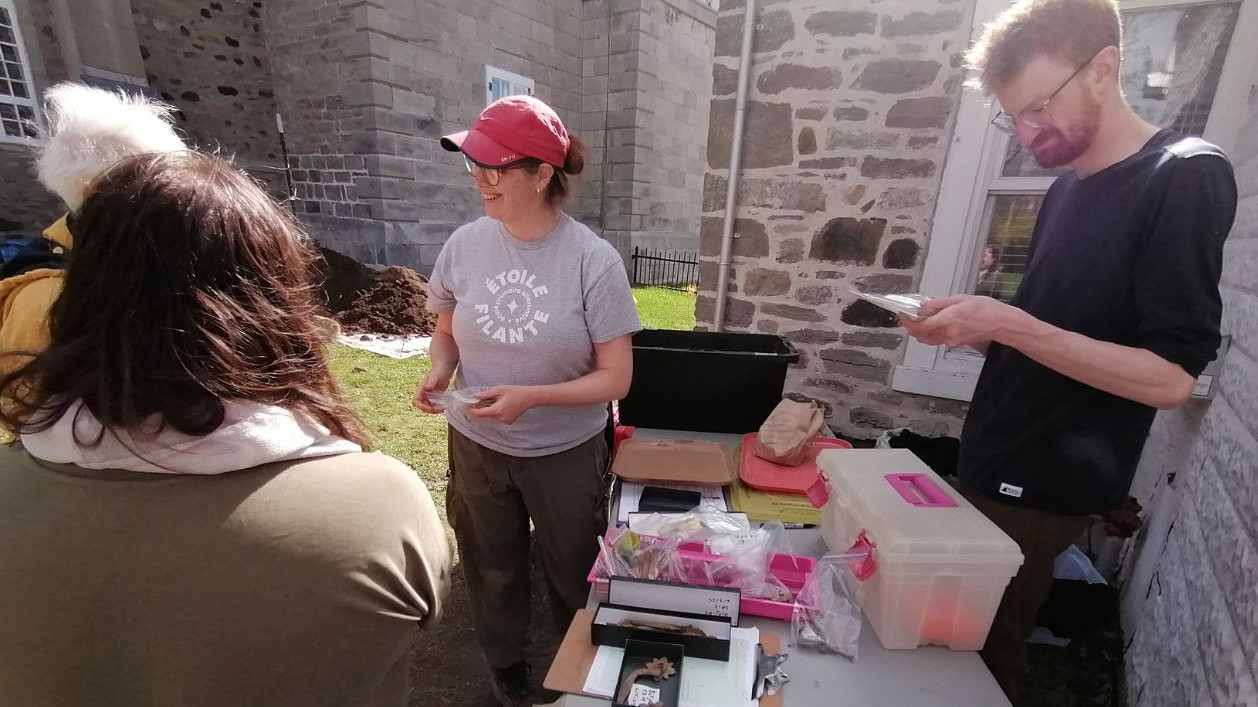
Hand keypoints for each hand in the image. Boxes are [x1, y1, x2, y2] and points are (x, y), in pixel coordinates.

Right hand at [412, 368, 453, 413]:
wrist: (443, 370)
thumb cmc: (438, 371)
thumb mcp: (435, 376)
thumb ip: (431, 383)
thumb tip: (426, 389)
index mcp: (420, 390)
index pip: (416, 402)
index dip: (422, 407)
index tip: (431, 408)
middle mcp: (423, 394)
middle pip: (422, 407)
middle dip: (430, 410)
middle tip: (440, 409)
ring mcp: (428, 396)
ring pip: (428, 408)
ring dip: (434, 410)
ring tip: (443, 408)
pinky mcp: (433, 398)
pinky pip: (433, 406)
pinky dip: (438, 408)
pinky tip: (444, 406)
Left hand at [468, 385, 538, 424]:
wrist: (530, 397)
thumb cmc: (516, 392)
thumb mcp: (500, 390)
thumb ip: (486, 394)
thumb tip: (475, 396)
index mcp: (497, 410)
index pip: (480, 414)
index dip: (472, 411)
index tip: (468, 407)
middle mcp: (500, 418)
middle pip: (486, 415)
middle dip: (482, 408)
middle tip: (482, 399)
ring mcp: (505, 421)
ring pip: (492, 416)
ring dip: (490, 409)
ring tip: (496, 400)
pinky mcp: (509, 421)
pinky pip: (499, 417)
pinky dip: (497, 411)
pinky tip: (502, 404)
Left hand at [899, 295, 1022, 348]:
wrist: (1001, 324)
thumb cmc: (985, 309)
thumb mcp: (960, 299)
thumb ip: (940, 303)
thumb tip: (925, 305)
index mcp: (948, 320)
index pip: (921, 326)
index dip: (909, 322)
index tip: (903, 315)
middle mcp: (948, 333)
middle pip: (922, 335)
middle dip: (911, 327)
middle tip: (907, 318)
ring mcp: (951, 341)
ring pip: (929, 339)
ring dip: (920, 332)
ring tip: (917, 321)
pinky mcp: (955, 344)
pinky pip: (938, 340)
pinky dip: (931, 334)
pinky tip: (931, 326)